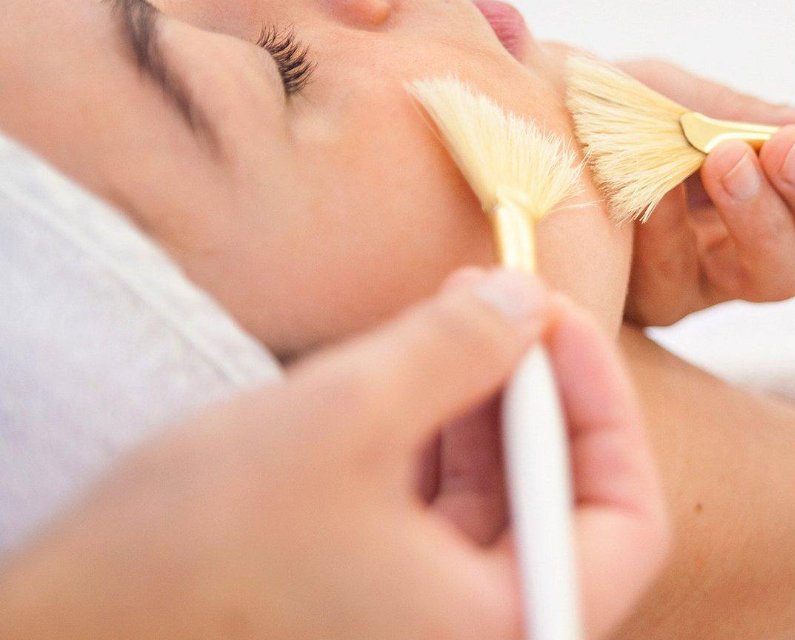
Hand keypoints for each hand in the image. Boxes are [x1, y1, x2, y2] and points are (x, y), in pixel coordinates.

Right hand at [0, 268, 667, 639]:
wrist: (58, 630)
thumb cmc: (191, 555)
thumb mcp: (343, 420)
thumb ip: (458, 349)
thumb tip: (526, 299)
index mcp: (501, 631)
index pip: (626, 521)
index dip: (606, 405)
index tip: (560, 320)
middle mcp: (474, 639)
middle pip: (562, 506)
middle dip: (538, 391)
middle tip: (505, 299)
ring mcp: (421, 624)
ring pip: (497, 504)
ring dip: (485, 405)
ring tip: (455, 317)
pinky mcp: (373, 602)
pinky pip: (438, 515)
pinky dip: (436, 440)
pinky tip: (408, 374)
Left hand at [616, 59, 794, 325]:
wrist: (505, 125)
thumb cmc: (600, 104)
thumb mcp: (672, 92)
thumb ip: (745, 113)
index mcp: (785, 181)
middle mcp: (762, 236)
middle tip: (792, 149)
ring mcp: (711, 279)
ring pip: (778, 279)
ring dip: (759, 218)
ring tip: (721, 160)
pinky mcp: (654, 307)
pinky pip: (685, 284)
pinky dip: (672, 233)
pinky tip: (647, 194)